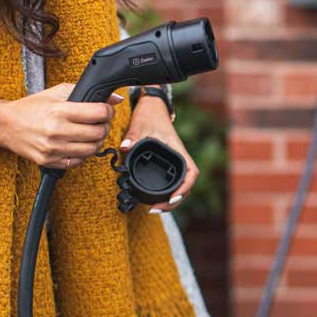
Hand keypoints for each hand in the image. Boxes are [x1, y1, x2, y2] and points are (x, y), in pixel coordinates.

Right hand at [0, 83, 121, 168]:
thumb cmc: (31, 107)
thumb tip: (115, 99)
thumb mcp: (57, 93)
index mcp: (60, 111)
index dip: (108, 111)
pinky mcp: (49, 161)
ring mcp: (53, 149)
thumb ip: (85, 92)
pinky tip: (79, 144)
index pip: (99, 113)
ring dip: (97, 141)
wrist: (5, 125)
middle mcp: (57, 131)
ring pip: (91, 150)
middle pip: (98, 133)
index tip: (106, 110)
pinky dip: (83, 154)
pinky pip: (78, 162)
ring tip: (92, 133)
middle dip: (105, 126)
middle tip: (101, 123)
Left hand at [121, 91, 197, 211]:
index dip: (184, 188)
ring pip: (180, 186)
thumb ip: (133, 137)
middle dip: (174, 201)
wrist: (152, 107)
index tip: (172, 198)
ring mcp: (174, 162)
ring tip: (154, 208)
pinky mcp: (167, 164)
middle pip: (186, 186)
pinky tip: (155, 200)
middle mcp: (179, 158)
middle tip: (156, 209)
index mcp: (178, 151)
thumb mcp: (140, 125)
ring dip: (171, 200)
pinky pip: (172, 182)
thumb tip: (125, 147)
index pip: (191, 173)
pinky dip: (166, 194)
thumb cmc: (150, 115)